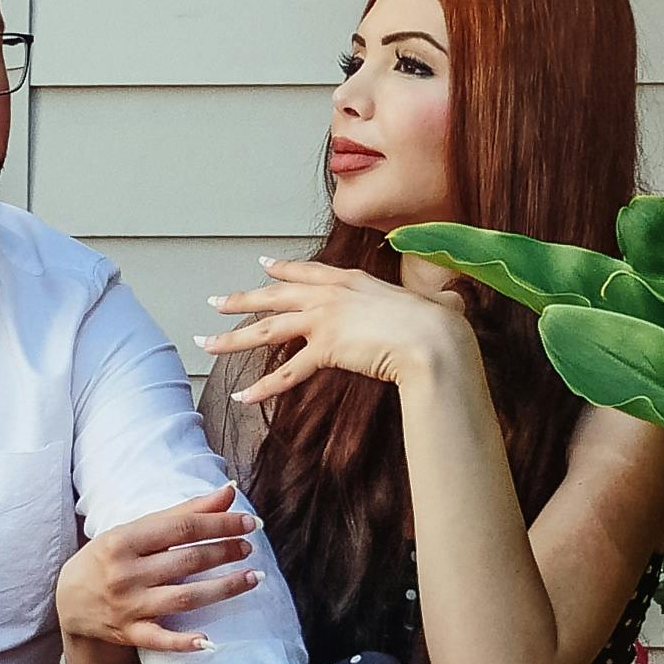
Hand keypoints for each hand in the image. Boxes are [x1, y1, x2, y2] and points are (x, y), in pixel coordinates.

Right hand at [59, 484, 261, 656]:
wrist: (69, 602)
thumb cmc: (108, 558)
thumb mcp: (136, 530)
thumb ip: (182, 513)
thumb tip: (228, 492)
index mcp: (125, 540)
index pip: (181, 528)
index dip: (219, 524)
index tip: (249, 523)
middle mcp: (125, 572)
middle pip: (187, 561)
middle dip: (224, 552)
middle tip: (248, 547)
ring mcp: (128, 605)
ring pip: (184, 598)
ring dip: (223, 589)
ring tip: (253, 578)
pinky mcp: (129, 633)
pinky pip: (160, 639)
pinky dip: (184, 642)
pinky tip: (210, 641)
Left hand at [202, 259, 468, 410]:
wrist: (434, 336)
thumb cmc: (440, 322)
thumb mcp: (434, 302)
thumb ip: (436, 299)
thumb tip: (456, 301)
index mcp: (352, 280)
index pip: (307, 272)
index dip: (282, 271)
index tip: (262, 267)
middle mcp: (331, 294)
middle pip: (274, 296)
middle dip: (240, 300)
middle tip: (215, 303)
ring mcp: (325, 319)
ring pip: (267, 330)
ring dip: (234, 339)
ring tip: (208, 345)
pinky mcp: (325, 348)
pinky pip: (287, 372)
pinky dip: (264, 387)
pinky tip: (243, 396)